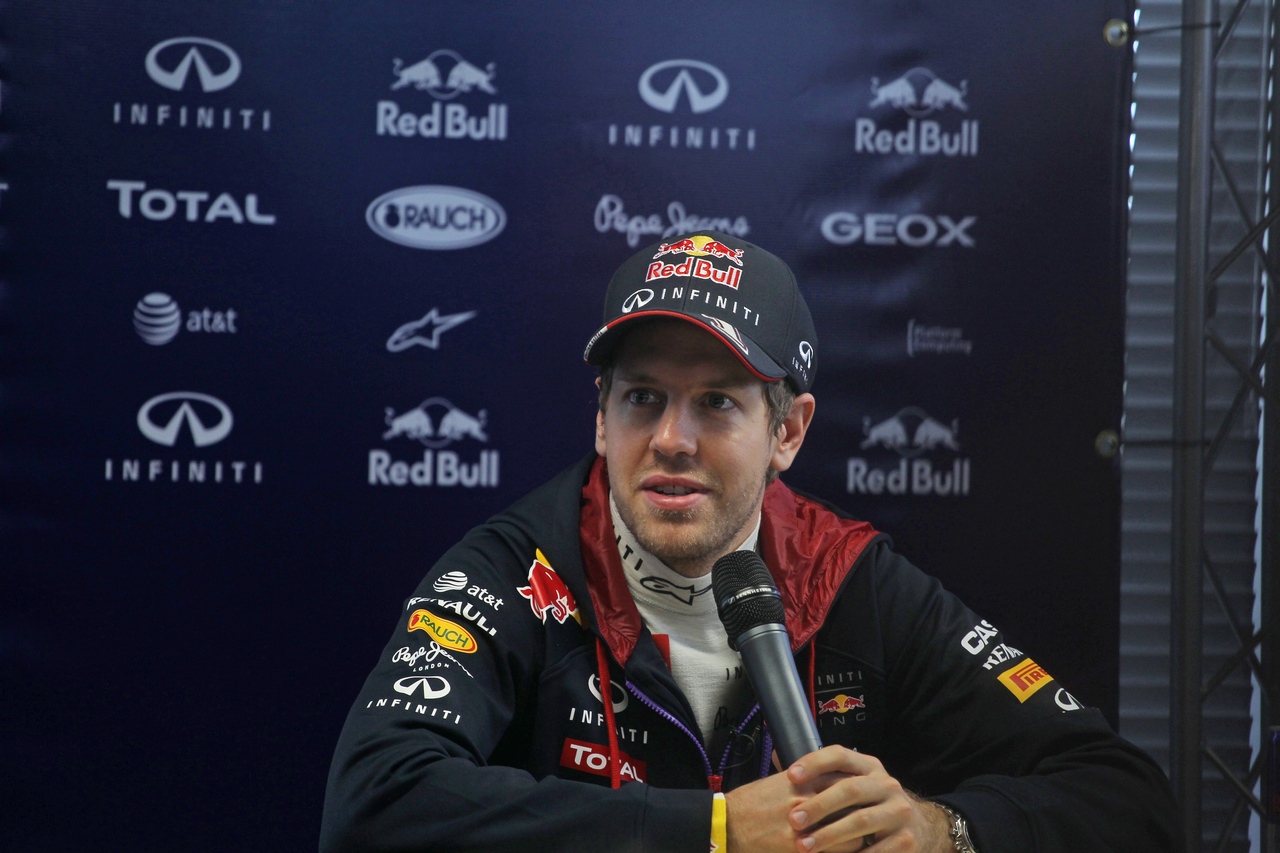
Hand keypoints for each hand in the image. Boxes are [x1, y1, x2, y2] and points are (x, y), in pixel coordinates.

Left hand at [724, 746, 952, 852]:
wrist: (918, 828)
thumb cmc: (870, 806)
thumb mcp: (855, 784)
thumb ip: (824, 777)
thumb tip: (777, 761)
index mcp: (870, 766)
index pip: (840, 755)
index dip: (814, 762)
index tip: (790, 776)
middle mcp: (888, 785)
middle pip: (850, 790)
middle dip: (819, 805)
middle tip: (793, 820)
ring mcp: (899, 812)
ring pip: (861, 821)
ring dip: (830, 835)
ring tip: (805, 846)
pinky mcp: (906, 840)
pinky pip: (875, 850)